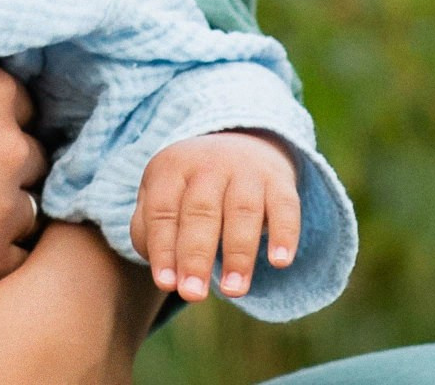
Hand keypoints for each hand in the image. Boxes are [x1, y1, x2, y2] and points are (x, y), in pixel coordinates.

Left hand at [130, 129, 300, 301]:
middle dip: (196, 256)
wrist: (240, 140)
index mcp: (171, 167)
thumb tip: (163, 272)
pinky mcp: (279, 181)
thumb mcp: (161, 193)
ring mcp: (246, 171)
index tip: (166, 284)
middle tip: (193, 295)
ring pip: (242, 211)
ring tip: (232, 291)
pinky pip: (285, 207)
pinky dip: (284, 234)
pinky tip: (280, 262)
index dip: (163, 248)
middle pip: (200, 211)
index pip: (163, 211)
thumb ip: (149, 229)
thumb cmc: (191, 185)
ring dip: (238, 254)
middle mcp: (208, 165)